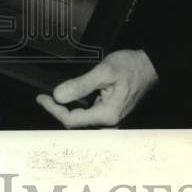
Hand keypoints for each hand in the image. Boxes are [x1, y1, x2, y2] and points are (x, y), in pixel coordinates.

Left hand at [36, 49, 157, 127]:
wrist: (149, 66)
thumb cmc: (129, 66)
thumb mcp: (104, 71)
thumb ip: (81, 85)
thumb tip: (58, 96)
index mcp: (107, 115)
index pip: (72, 120)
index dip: (54, 110)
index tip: (41, 98)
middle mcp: (109, 123)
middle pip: (76, 125)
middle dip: (58, 113)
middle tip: (44, 98)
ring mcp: (111, 120)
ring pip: (82, 122)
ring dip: (66, 112)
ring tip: (52, 100)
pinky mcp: (111, 114)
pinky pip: (89, 117)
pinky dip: (76, 110)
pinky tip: (69, 101)